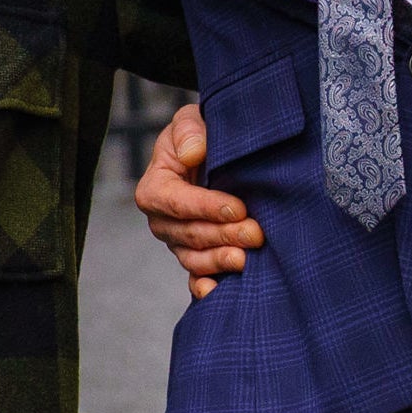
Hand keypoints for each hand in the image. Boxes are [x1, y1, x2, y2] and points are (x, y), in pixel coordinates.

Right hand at [136, 103, 261, 298]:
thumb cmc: (202, 135)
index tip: (238, 208)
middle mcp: (162, 220)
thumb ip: (189, 130)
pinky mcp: (196, 257)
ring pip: (194, 259)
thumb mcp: (192, 119)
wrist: (216, 154)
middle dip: (223, 236)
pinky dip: (205, 288)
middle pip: (189, 234)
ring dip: (220, 262)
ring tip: (247, 260)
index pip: (176, 202)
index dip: (206, 207)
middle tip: (256, 234)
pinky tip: (220, 293)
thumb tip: (193, 153)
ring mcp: (178, 243)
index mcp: (155, 187)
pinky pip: (195, 278)